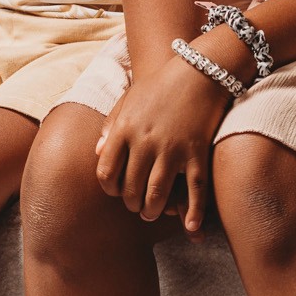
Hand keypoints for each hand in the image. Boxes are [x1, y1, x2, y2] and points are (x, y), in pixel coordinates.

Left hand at [96, 53, 230, 232]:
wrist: (198, 69)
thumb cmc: (161, 84)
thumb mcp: (128, 99)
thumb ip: (111, 126)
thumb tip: (97, 154)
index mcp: (124, 130)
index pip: (106, 172)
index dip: (109, 188)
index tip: (115, 191)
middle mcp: (145, 142)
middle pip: (130, 188)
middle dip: (131, 203)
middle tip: (136, 206)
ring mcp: (172, 150)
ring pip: (157, 193)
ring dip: (152, 210)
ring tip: (153, 213)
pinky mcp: (196, 153)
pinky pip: (193, 190)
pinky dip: (192, 211)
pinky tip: (188, 226)